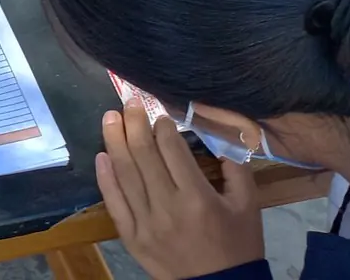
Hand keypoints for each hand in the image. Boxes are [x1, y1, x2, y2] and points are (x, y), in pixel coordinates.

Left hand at [95, 103, 264, 279]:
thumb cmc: (238, 246)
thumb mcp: (248, 206)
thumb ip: (236, 169)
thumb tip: (219, 136)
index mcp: (197, 197)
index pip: (171, 149)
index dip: (162, 126)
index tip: (159, 114)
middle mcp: (167, 207)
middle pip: (143, 154)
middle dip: (135, 123)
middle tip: (129, 102)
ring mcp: (145, 223)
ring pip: (124, 174)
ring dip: (114, 141)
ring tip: (110, 118)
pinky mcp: (132, 238)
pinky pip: (113, 202)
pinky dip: (105, 177)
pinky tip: (101, 156)